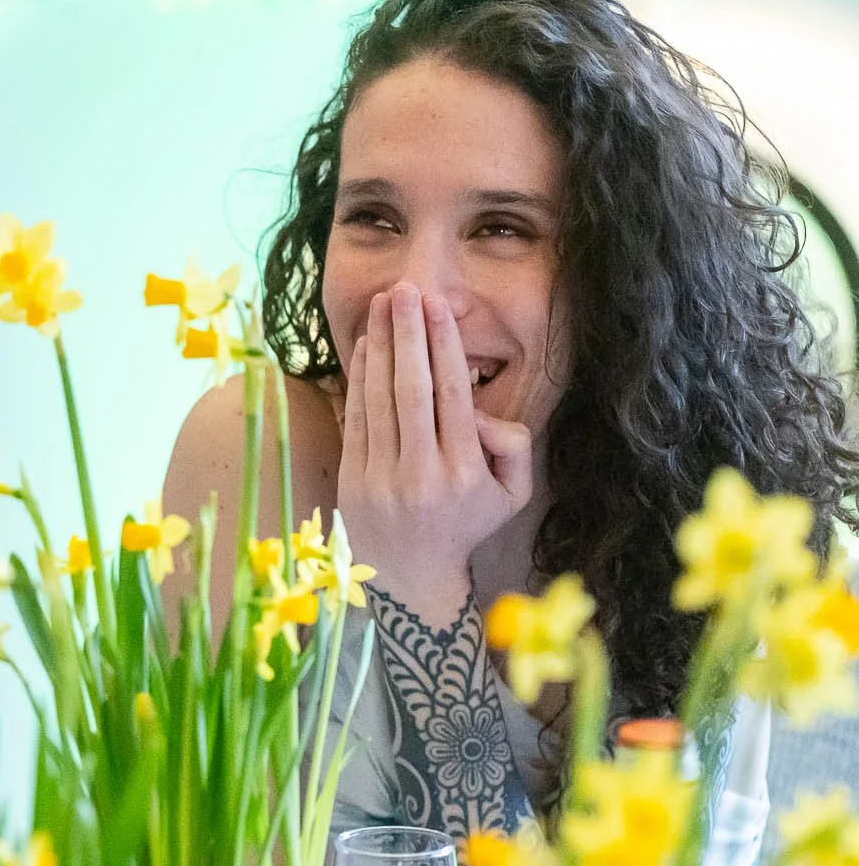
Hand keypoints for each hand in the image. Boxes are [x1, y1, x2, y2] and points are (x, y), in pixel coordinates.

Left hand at [338, 283, 533, 624]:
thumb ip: (514, 447)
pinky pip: (355, 418)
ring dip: (381, 346)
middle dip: (409, 334)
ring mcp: (382, 477)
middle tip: (405, 290)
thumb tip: (482, 412)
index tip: (438, 306)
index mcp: (465, 472)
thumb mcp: (512, 494)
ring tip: (382, 305)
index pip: (452, 395)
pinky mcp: (352, 478)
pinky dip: (359, 378)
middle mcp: (422, 473)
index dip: (444, 346)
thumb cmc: (466, 523)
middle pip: (413, 389)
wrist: (411, 575)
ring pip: (379, 399)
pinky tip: (366, 345)